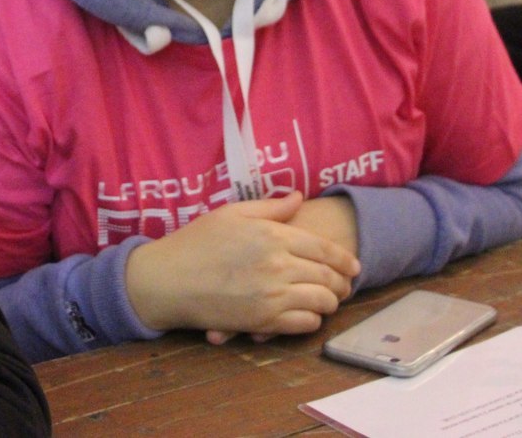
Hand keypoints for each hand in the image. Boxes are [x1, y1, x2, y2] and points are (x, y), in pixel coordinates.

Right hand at [124, 192, 360, 338]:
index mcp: (273, 235)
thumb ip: (270, 207)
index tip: (354, 266)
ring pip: (321, 302)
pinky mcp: (263, 321)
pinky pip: (304, 324)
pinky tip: (306, 315)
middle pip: (328, 276)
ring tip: (327, 300)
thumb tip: (298, 197)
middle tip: (344, 285)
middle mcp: (278, 265)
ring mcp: (272, 295)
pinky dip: (312, 320)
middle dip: (342, 282)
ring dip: (330, 302)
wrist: (167, 280)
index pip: (324, 249)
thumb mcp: (231, 213)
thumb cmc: (196, 242)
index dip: (345, 259)